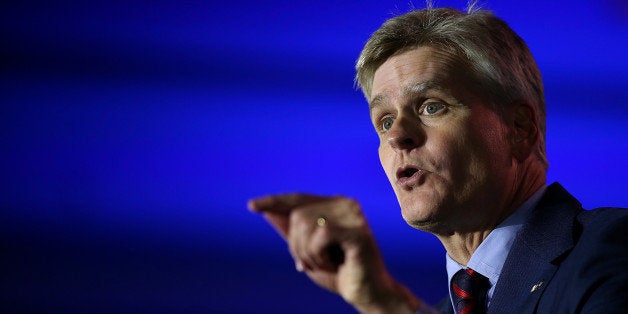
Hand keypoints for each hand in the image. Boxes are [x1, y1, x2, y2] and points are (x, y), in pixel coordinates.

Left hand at [248, 194, 420, 312]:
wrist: (366, 294)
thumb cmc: (339, 273)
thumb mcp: (308, 253)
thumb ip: (292, 233)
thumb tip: (268, 212)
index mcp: (335, 205)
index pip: (298, 199)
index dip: (274, 202)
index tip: (251, 206)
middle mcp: (345, 204)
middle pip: (297, 214)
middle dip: (296, 245)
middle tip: (315, 263)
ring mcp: (353, 215)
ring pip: (306, 224)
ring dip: (308, 253)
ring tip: (327, 264)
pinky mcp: (358, 231)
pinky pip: (320, 236)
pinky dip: (319, 256)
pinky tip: (336, 264)